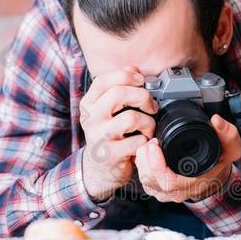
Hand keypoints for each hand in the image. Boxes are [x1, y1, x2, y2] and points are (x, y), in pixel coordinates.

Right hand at [80, 69, 157, 200]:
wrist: (100, 170)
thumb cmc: (109, 136)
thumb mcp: (107, 111)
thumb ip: (117, 89)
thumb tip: (133, 70)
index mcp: (88, 105)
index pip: (102, 80)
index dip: (125, 76)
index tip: (141, 81)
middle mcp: (90, 119)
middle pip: (119, 94)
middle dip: (143, 97)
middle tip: (151, 107)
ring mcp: (99, 137)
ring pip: (131, 118)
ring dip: (148, 122)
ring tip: (148, 129)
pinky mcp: (110, 155)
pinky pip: (137, 141)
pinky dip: (146, 141)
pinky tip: (143, 143)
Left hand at [135, 114, 240, 202]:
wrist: (213, 175)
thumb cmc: (219, 164)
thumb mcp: (230, 149)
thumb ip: (228, 134)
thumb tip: (216, 121)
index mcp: (190, 185)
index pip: (166, 180)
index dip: (155, 162)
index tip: (155, 143)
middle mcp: (175, 192)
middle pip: (149, 179)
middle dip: (146, 157)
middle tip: (152, 140)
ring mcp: (164, 192)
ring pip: (143, 178)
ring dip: (142, 160)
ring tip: (150, 145)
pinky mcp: (156, 189)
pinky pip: (142, 178)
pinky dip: (142, 164)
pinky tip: (148, 153)